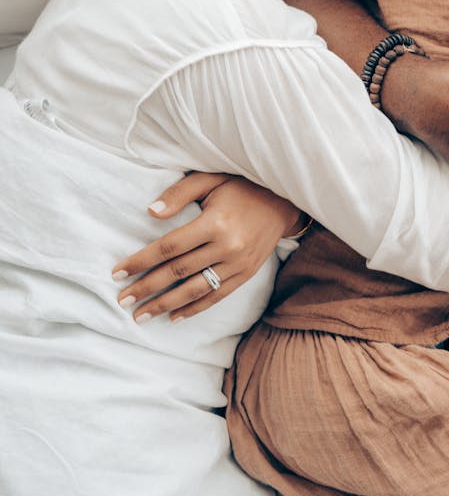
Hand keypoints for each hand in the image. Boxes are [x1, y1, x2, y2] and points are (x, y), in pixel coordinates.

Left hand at [112, 173, 302, 321]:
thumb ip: (180, 193)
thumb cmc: (241, 186)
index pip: (169, 247)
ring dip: (165, 304)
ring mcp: (238, 264)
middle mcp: (227, 246)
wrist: (283, 201)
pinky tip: (174, 316)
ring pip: (195, 289)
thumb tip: (151, 212)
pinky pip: (216, 296)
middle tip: (122, 300)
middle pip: (178, 271)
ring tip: (141, 315)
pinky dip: (194, 308)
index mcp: (215, 222)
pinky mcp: (246, 274)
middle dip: (147, 288)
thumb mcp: (210, 179)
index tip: (118, 272)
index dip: (141, 261)